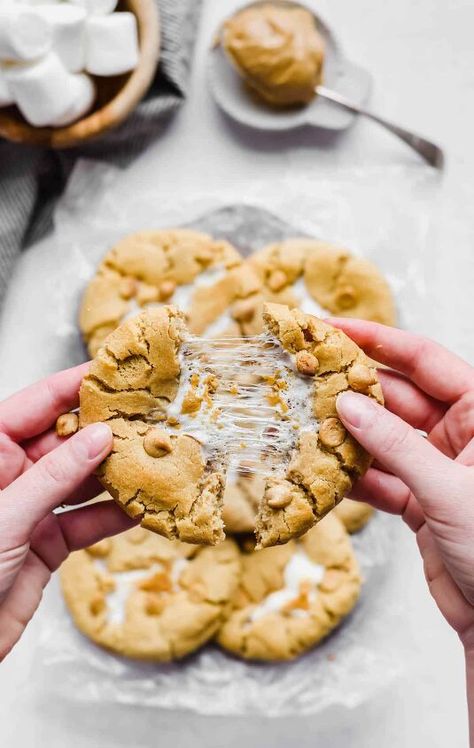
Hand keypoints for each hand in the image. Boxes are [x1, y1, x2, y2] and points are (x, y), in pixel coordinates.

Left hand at [0, 363, 135, 659]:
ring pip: (82, 480)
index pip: (37, 403)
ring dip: (118, 473)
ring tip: (154, 458)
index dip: (76, 385)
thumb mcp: (6, 514)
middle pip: (67, 439)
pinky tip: (141, 507)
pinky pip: (87, 521)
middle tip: (149, 416)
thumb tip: (99, 437)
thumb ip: (55, 476)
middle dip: (108, 429)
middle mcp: (11, 473)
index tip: (115, 373)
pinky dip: (114, 516)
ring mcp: (31, 507)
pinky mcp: (46, 542)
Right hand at [329, 319, 473, 648]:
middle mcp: (461, 435)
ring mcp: (439, 468)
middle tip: (306, 379)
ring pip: (384, 439)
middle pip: (398, 397)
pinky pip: (381, 479)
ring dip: (346, 436)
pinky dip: (353, 478)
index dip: (379, 341)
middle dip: (353, 390)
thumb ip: (396, 446)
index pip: (425, 360)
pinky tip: (324, 473)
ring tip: (304, 422)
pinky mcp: (422, 502)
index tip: (334, 329)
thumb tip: (347, 406)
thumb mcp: (448, 490)